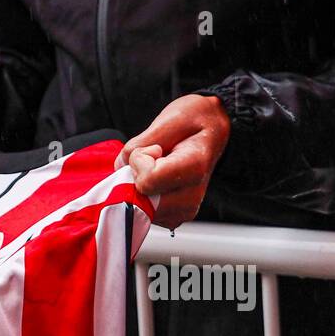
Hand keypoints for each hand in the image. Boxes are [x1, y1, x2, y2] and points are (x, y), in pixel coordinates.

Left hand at [117, 94, 230, 229]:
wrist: (213, 129)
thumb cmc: (195, 120)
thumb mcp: (170, 120)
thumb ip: (140, 144)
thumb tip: (121, 166)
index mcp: (194, 168)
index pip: (147, 181)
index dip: (139, 161)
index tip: (154, 148)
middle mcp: (192, 197)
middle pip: (141, 199)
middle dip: (137, 176)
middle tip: (155, 158)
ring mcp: (184, 210)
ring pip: (140, 208)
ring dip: (139, 186)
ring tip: (159, 166)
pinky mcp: (174, 215)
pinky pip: (144, 212)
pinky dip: (143, 195)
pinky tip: (158, 179)